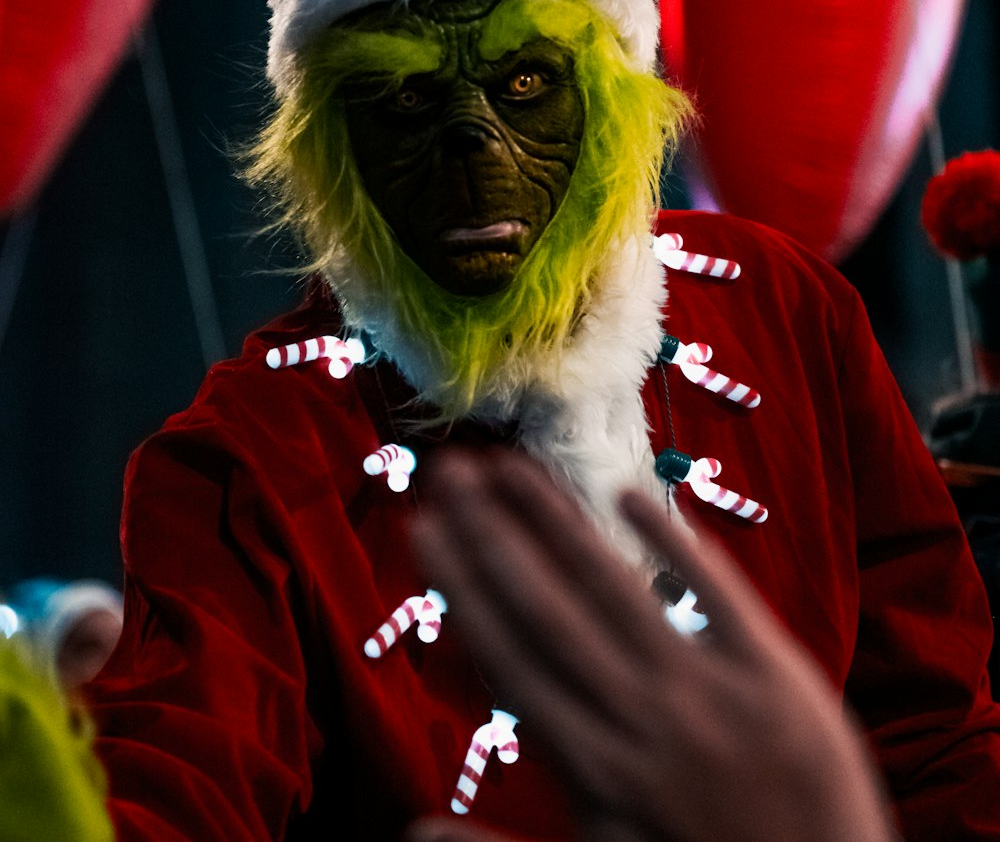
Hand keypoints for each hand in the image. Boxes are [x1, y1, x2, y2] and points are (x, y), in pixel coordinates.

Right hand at [407, 450, 896, 841]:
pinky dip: (674, 542)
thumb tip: (408, 831)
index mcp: (593, 771)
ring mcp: (710, 693)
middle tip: (449, 471)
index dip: (462, 589)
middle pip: (548, 610)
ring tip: (511, 466)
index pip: (509, 660)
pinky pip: (718, 593)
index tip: (424, 531)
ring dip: (556, 521)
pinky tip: (626, 494)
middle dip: (491, 536)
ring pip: (615, 589)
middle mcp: (641, 720)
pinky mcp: (776, 678)